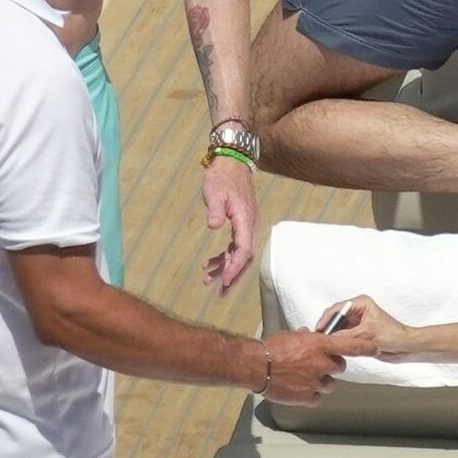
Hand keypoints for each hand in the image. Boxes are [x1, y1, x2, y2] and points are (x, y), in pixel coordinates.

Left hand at [200, 154, 257, 294]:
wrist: (232, 163)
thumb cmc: (221, 177)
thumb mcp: (214, 192)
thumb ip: (215, 210)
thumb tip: (214, 225)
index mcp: (246, 220)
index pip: (244, 250)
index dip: (235, 268)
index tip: (224, 281)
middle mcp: (250, 226)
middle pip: (245, 258)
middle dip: (233, 277)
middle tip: (220, 294)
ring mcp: (246, 226)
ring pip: (240, 255)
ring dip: (226, 269)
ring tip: (207, 280)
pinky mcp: (241, 225)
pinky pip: (235, 247)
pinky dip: (224, 258)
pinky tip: (209, 264)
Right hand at [257, 324, 376, 405]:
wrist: (256, 366)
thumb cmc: (272, 348)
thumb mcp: (292, 335)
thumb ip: (306, 337)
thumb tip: (308, 335)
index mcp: (320, 345)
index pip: (351, 346)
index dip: (365, 348)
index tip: (376, 348)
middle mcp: (322, 364)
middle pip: (339, 367)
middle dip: (331, 366)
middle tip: (316, 364)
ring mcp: (316, 382)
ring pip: (330, 385)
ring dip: (322, 382)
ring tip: (305, 378)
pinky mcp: (308, 397)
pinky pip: (317, 397)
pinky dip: (311, 394)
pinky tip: (299, 389)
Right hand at [313, 295, 413, 361]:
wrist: (405, 347)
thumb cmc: (393, 335)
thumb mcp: (367, 335)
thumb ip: (347, 336)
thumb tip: (330, 339)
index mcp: (361, 303)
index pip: (337, 308)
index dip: (327, 318)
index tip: (319, 328)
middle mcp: (357, 310)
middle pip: (335, 317)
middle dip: (328, 327)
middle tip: (320, 337)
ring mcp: (357, 322)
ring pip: (337, 328)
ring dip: (332, 335)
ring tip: (325, 344)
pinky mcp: (358, 332)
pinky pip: (343, 336)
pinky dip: (338, 341)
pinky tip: (334, 347)